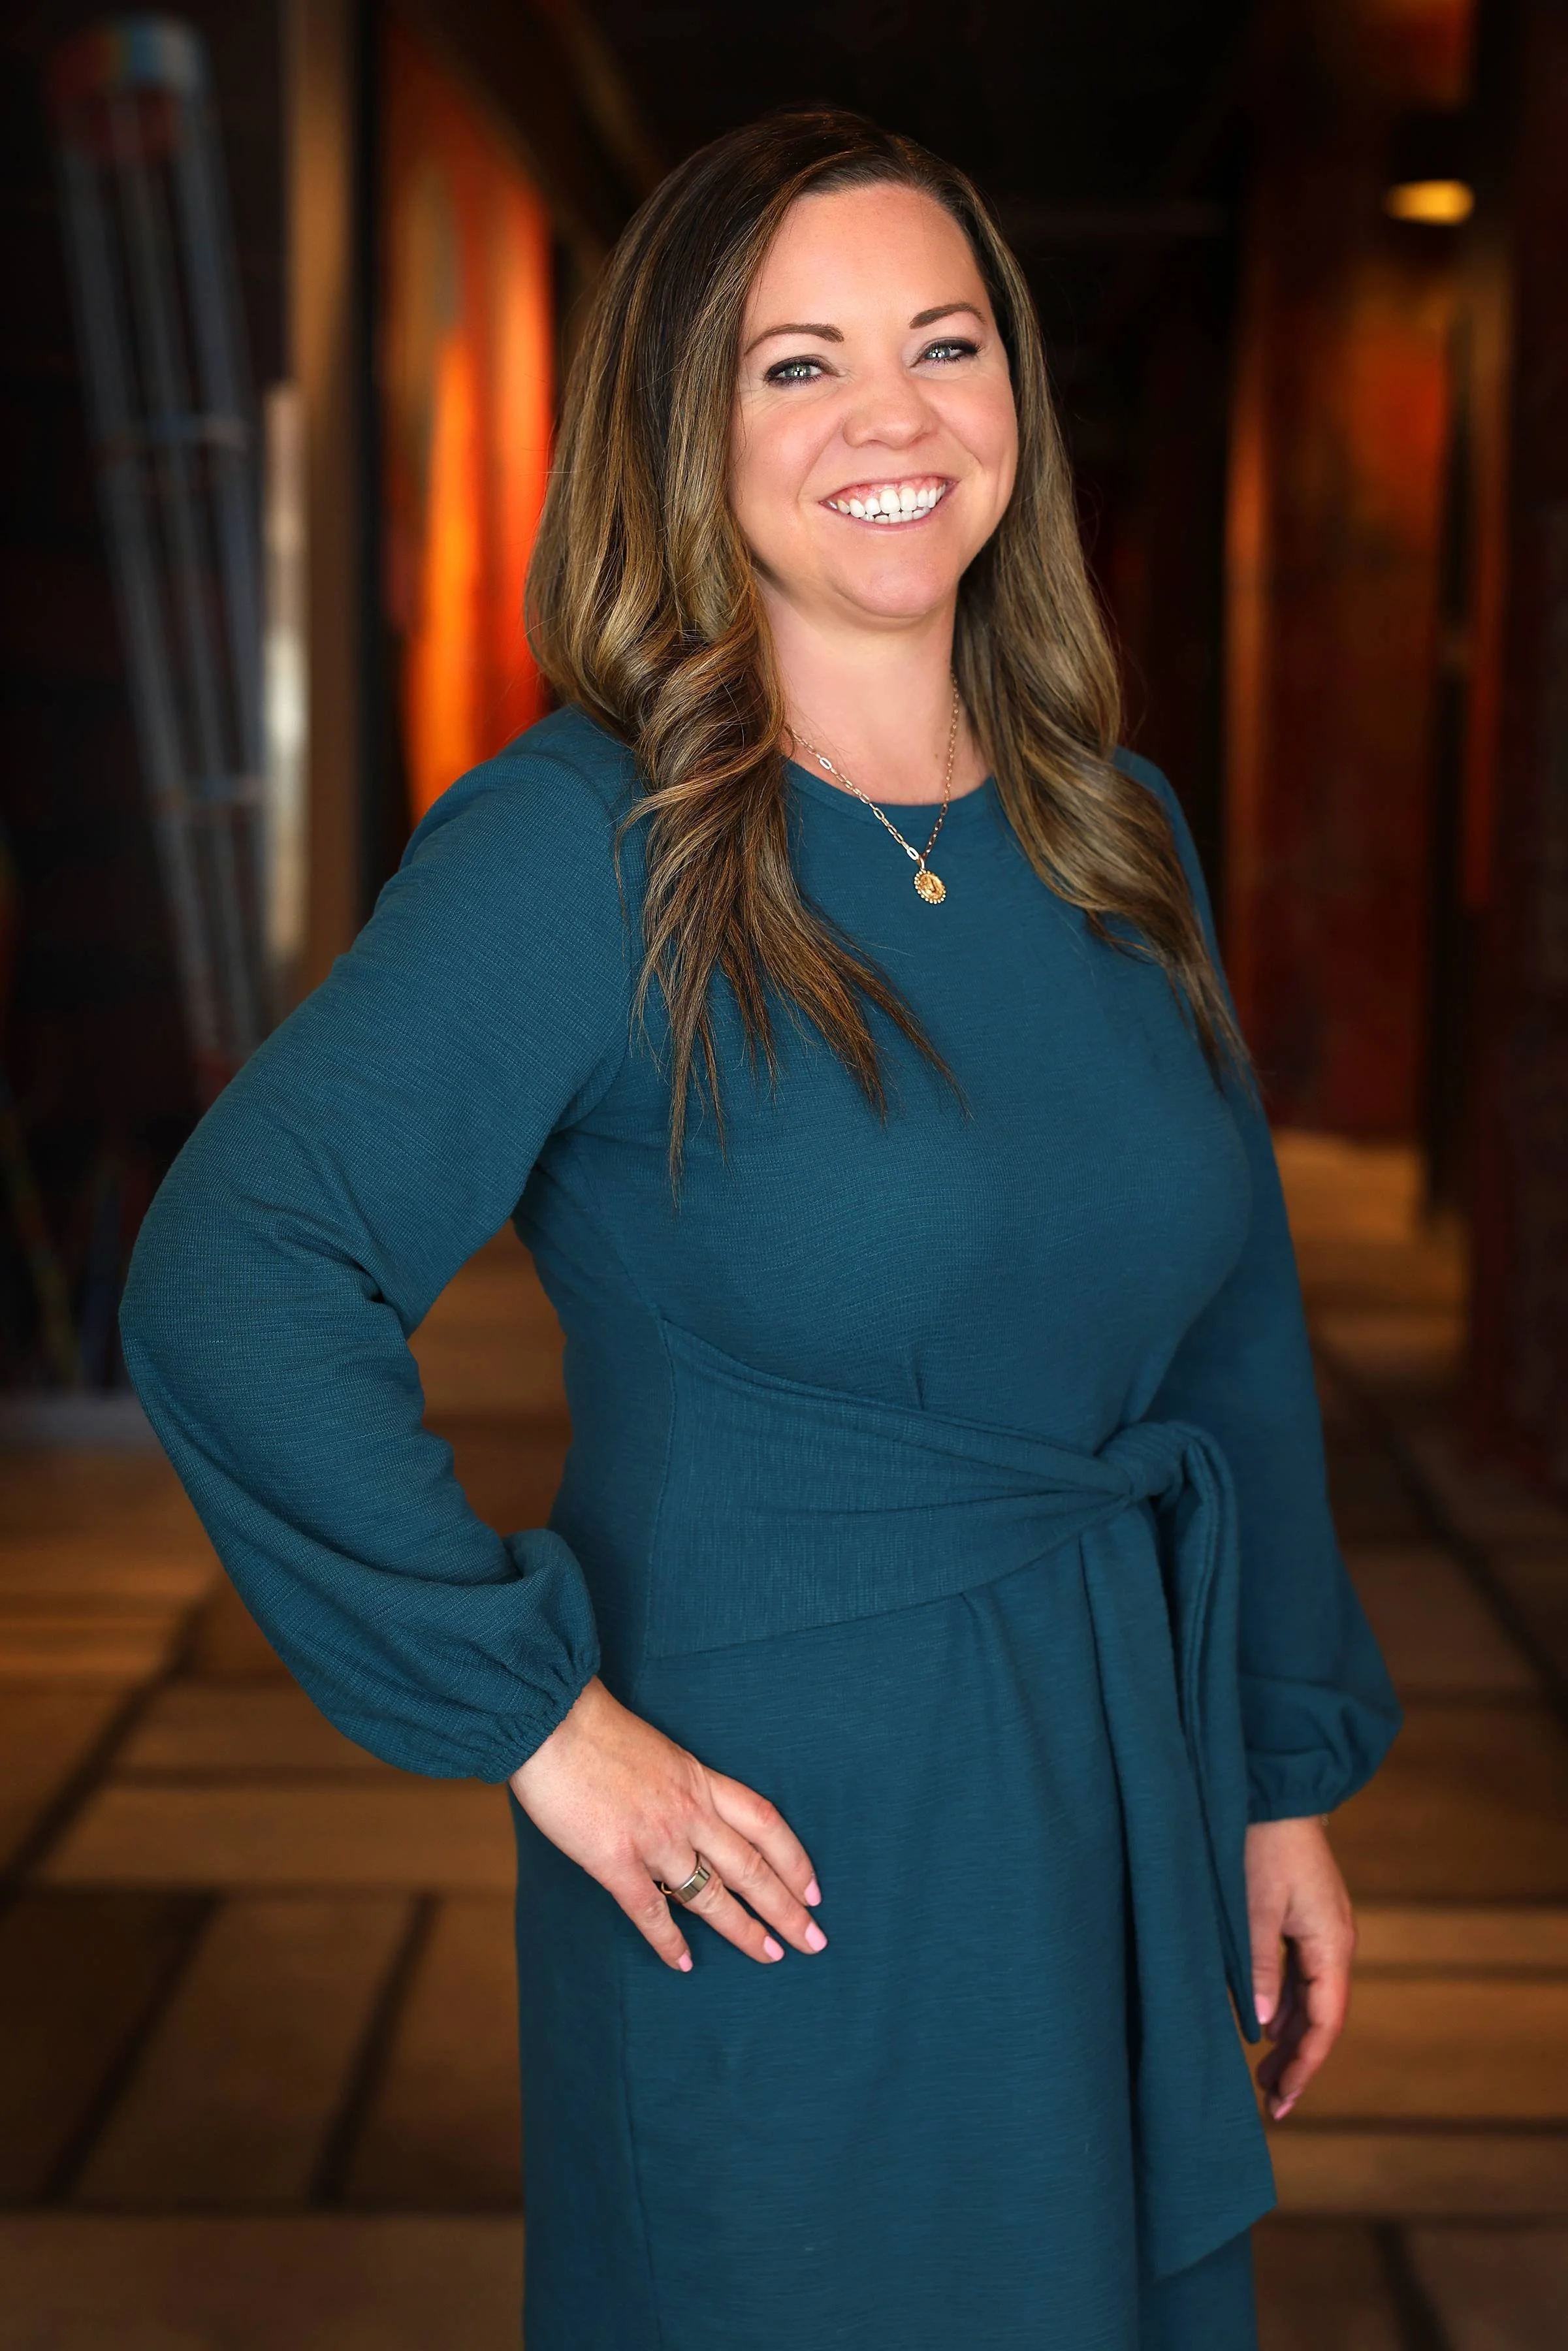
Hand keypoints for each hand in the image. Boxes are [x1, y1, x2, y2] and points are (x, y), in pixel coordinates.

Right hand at [509, 1676, 826, 1972]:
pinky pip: (651, 1911)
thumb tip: (696, 1816)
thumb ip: (684, 1786)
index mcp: (701, 1781)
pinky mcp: (614, 1860)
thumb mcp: (662, 1752)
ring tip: (770, 1956)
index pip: (766, 1824)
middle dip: (787, 1908)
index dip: (795, 1861)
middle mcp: (689, 1812)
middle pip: (752, 1868)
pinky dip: (669, 1941)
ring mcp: (654, 1839)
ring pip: (712, 1895)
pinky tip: (684, 1963)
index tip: (814, 1891)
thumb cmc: (600, 1731)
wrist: (553, 1721)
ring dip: (744, 1930)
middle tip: (814, 1941)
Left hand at [1246, 1814, 1354, 2119]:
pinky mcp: (1306, 1921)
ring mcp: (1322, 1933)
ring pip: (1309, 2001)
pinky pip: (1299, 1977)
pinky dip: (1283, 2007)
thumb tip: (1258, 2028)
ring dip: (1289, 2038)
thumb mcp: (1253, 1907)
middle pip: (1321, 2019)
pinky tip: (1264, 2027)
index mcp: (1330, 1945)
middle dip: (1298, 2062)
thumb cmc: (1262, 1844)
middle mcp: (1334, 1944)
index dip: (1306, 2066)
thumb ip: (1256, 1967)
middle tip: (1271, 2103)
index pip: (1325, 2023)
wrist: (1275, 1793)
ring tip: (1264, 2075)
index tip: (1282, 2101)